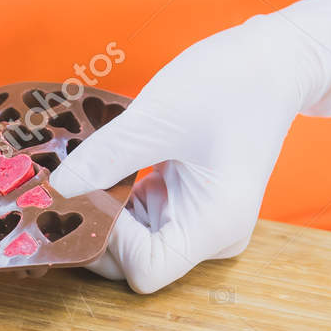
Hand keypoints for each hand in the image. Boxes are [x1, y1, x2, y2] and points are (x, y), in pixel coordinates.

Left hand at [50, 16, 305, 292]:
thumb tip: (55, 190)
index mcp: (216, 224)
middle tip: (62, 188)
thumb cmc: (232, 84)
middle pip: (135, 261)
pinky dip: (114, 197)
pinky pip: (138, 217)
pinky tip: (101, 167)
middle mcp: (210, 235)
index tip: (84, 195)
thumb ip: (105, 158)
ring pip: (132, 241)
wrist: (274, 62)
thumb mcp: (159, 118)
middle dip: (97, 228)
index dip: (108, 241)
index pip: (145, 268)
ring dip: (102, 212)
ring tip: (83, 171)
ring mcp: (198, 221)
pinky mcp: (185, 203)